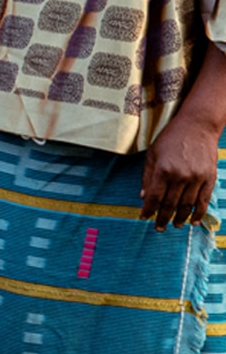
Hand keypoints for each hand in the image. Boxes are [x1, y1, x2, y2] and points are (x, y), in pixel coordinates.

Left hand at [141, 109, 223, 229]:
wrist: (197, 126)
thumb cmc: (170, 138)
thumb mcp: (152, 154)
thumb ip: (148, 177)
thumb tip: (143, 197)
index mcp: (163, 170)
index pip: (154, 197)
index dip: (148, 210)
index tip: (143, 218)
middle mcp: (180, 176)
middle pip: (170, 204)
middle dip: (163, 218)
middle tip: (158, 228)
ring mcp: (197, 178)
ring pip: (187, 205)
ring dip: (180, 218)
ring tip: (174, 225)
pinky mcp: (209, 178)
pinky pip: (204, 200)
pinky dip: (198, 213)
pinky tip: (192, 221)